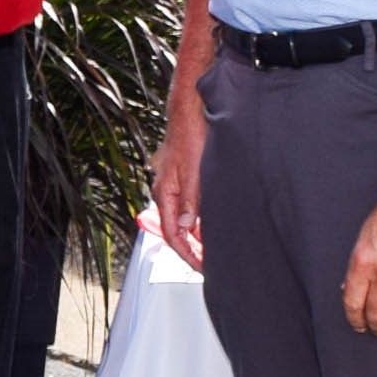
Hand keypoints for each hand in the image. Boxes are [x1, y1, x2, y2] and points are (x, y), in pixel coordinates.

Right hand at [152, 99, 205, 269]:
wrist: (190, 111)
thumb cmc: (190, 135)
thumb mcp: (193, 172)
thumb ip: (190, 202)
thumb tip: (185, 228)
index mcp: (164, 192)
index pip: (171, 233)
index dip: (186, 253)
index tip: (201, 266)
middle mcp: (166, 191)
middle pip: (175, 229)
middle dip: (191, 249)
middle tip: (207, 264)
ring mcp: (174, 185)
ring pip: (183, 218)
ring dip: (196, 235)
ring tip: (212, 250)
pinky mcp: (184, 178)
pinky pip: (188, 206)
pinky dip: (199, 220)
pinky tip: (211, 224)